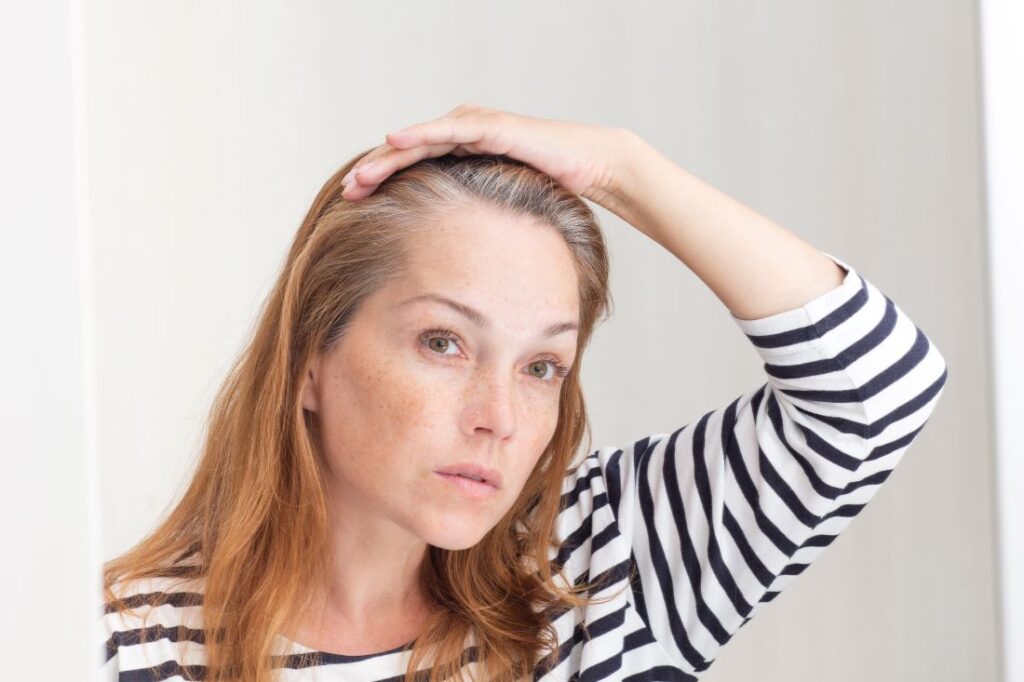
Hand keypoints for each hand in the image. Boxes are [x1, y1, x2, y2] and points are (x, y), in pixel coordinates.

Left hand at [340, 103, 636, 208]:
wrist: (588, 167)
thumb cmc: (546, 192)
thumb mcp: (497, 213)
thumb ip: (473, 224)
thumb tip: (453, 266)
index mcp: (459, 155)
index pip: (410, 168)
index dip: (380, 184)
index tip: (351, 206)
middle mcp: (461, 134)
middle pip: (405, 153)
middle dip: (373, 172)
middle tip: (345, 194)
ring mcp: (474, 125)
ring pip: (419, 140)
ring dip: (386, 157)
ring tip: (360, 175)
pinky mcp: (491, 125)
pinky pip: (449, 130)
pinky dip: (420, 135)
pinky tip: (395, 141)